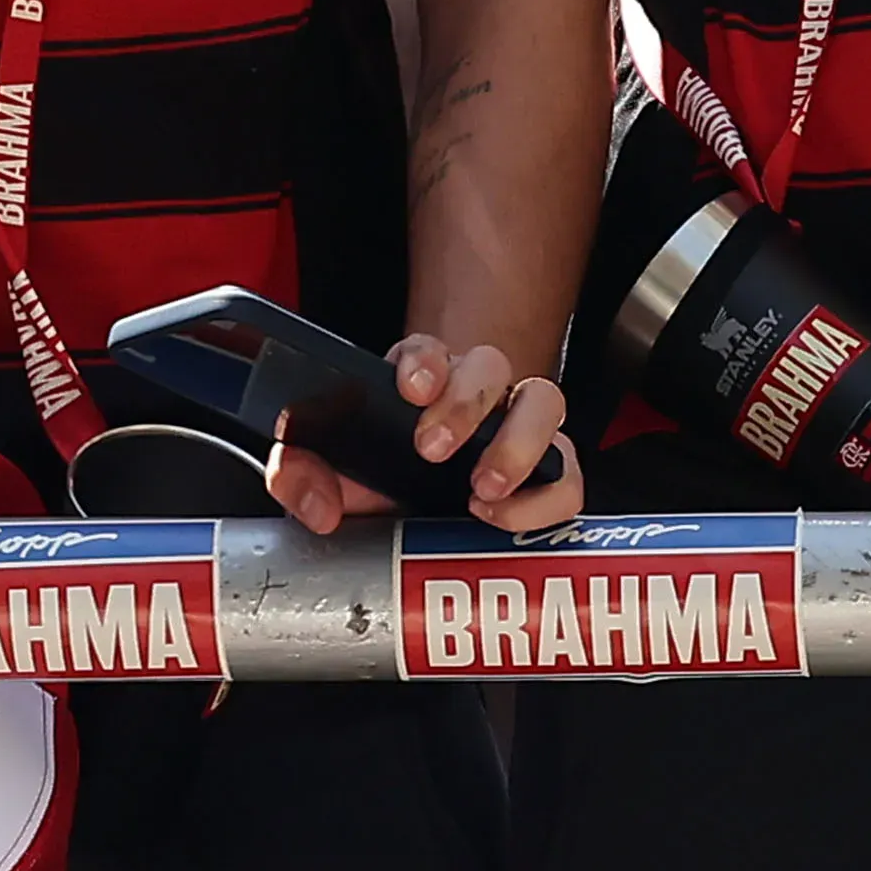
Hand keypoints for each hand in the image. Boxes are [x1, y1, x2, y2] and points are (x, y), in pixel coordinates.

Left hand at [276, 328, 576, 538]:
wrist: (431, 519)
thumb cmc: (389, 486)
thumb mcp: (339, 481)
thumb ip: (302, 476)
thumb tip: (305, 490)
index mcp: (423, 385)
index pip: (427, 351)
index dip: (424, 361)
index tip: (411, 386)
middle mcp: (478, 396)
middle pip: (490, 366)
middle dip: (464, 403)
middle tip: (432, 447)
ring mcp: (521, 429)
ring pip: (543, 402)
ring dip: (517, 442)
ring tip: (483, 486)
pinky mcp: (553, 472)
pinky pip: (568, 475)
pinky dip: (545, 497)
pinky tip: (506, 516)